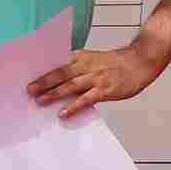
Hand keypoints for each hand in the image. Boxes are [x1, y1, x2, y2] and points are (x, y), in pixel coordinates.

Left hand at [28, 37, 165, 119]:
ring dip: (54, 93)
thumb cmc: (119, 62)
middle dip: (44, 82)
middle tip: (29, 90)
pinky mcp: (106, 90)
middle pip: (61, 73)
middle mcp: (88, 65)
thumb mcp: (96, 59)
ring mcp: (97, 77)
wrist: (142, 61)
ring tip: (40, 101)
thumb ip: (79, 67)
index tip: (29, 77)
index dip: (44, 70)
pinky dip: (73, 106)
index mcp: (83, 56)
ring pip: (71, 85)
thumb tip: (61, 82)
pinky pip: (86, 99)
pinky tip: (63, 113)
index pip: (59, 63)